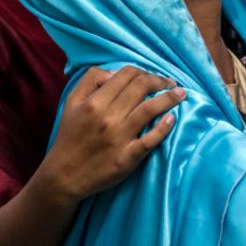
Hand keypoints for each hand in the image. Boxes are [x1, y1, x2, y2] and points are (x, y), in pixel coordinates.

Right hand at [37, 66, 184, 203]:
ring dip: (169, 98)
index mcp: (94, 101)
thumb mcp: (72, 102)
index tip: (153, 76)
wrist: (64, 175)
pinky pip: (150, 140)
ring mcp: (119, 137)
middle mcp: (107, 117)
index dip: (143, 71)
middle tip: (171, 83)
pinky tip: (172, 119)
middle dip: (160, 81)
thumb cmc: (70, 136)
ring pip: (150, 109)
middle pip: (141, 87)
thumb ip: (90, 80)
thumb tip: (115, 72)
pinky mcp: (127, 158)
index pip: (127, 75)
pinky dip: (163, 128)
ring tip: (181, 94)